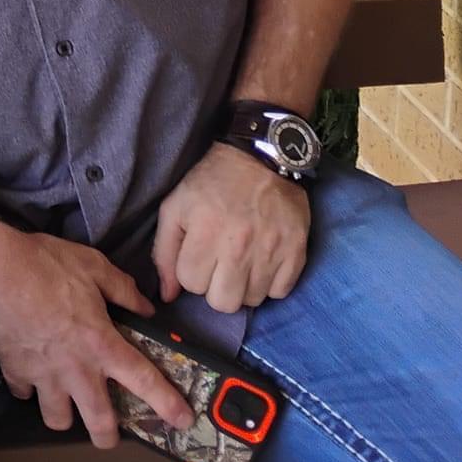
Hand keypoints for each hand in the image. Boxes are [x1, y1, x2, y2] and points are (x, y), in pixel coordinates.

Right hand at [0, 225, 193, 447]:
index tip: (184, 422)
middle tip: (109, 432)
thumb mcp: (93, 265)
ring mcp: (43, 375)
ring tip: (67, 402)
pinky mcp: (14, 371)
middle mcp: (76, 370)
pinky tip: (31, 374)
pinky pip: (24, 393)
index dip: (167, 404)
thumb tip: (146, 307)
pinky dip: (29, 389)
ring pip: (58, 420)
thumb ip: (123, 289)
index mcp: (101, 344)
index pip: (144, 381)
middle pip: (99, 423)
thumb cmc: (46, 264)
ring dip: (65, 415)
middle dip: (108, 436)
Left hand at [153, 142, 309, 313]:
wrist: (264, 158)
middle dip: (215, 285)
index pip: (190, 283)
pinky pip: (280, 293)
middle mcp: (239, 246)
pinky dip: (270, 282)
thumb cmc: (213, 181)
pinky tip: (263, 260)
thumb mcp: (176, 205)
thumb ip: (164, 251)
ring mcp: (271, 252)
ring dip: (243, 286)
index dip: (190, 270)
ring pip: (251, 302)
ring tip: (242, 259)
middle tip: (220, 262)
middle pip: (222, 303)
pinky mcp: (297, 253)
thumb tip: (168, 295)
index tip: (199, 252)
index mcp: (206, 231)